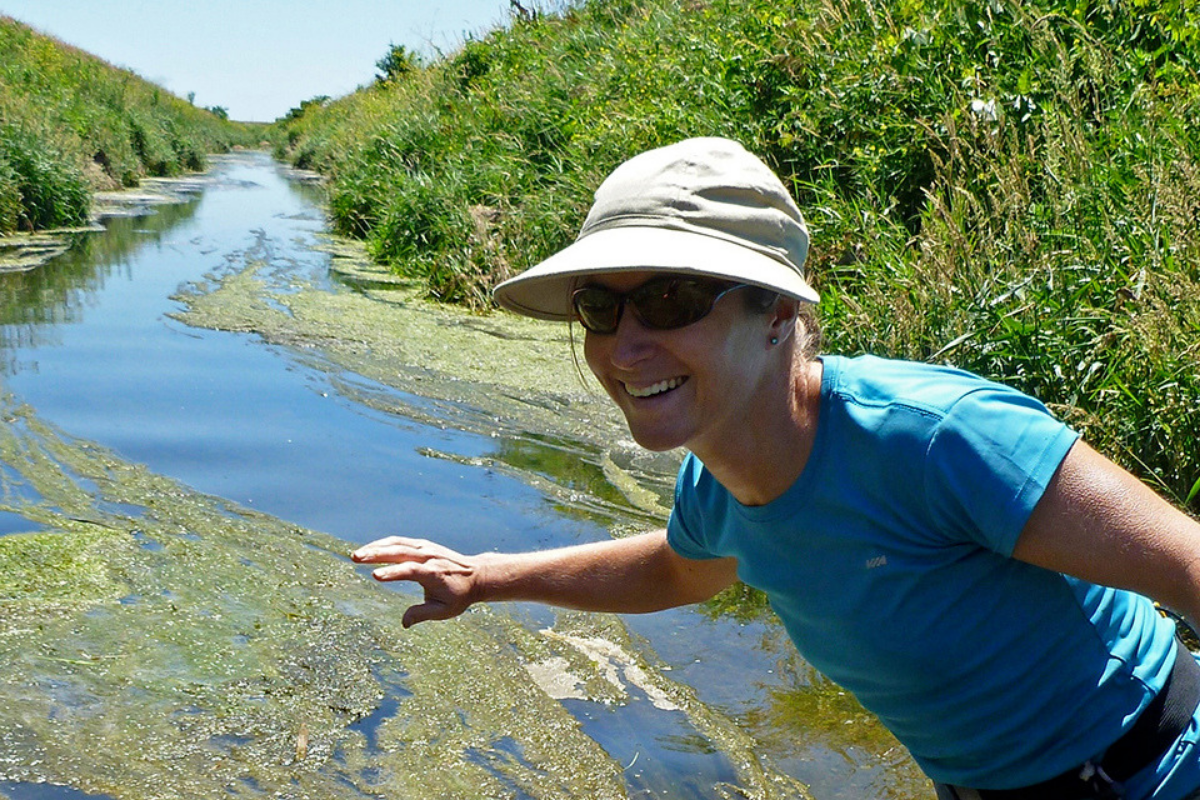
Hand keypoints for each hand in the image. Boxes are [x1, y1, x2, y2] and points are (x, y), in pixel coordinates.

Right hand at [351, 536, 480, 626]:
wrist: (476, 575)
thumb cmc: (459, 595)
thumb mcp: (445, 610)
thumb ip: (422, 614)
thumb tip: (404, 623)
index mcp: (433, 572)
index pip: (410, 570)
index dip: (393, 572)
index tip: (375, 575)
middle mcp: (429, 556)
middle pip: (399, 551)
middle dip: (376, 554)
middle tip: (356, 558)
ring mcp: (426, 548)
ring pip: (398, 543)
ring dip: (376, 547)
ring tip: (357, 555)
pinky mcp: (423, 544)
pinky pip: (401, 541)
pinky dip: (384, 544)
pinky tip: (370, 549)